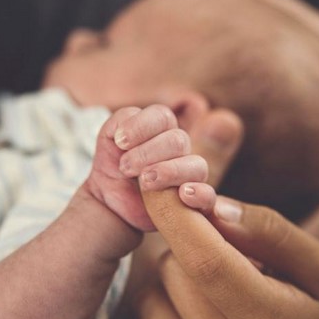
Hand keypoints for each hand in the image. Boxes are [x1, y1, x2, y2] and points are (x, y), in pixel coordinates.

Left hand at [84, 104, 210, 230]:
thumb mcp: (109, 139)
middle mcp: (180, 150)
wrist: (111, 202)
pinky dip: (199, 193)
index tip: (119, 142)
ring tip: (144, 182)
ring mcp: (190, 176)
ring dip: (169, 172)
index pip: (162, 117)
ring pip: (196, 166)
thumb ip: (120, 120)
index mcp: (162, 129)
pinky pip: (209, 196)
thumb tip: (133, 119)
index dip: (141, 126)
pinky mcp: (194, 202)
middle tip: (125, 167)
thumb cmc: (114, 167)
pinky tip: (182, 194)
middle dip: (146, 153)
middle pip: (177, 140)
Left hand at [119, 192, 318, 318]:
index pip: (204, 259)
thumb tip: (209, 203)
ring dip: (173, 282)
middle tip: (231, 260)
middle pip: (172, 270)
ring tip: (218, 295)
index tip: (155, 178)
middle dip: (190, 246)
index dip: (173, 212)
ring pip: (149, 297)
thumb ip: (269, 231)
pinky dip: (155, 315)